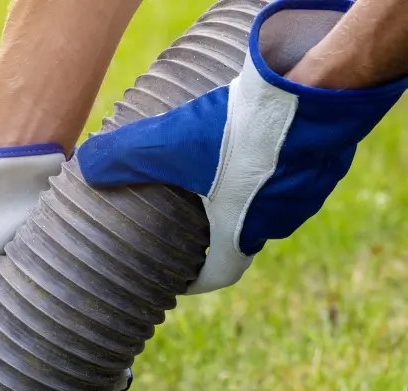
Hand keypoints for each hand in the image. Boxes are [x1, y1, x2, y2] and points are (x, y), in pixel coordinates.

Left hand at [77, 0, 407, 293]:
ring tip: (223, 172)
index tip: (178, 277)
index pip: (218, 274)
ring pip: (271, 202)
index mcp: (239, 232)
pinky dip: (274, 164)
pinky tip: (258, 140)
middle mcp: (276, 221)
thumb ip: (125, 157)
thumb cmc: (241, 132)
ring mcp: (306, 192)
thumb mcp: (169, 144)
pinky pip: (296, 171)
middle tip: (194, 213)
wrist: (318, 91)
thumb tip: (84, 165)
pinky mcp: (325, 159)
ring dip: (247, 194)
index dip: (195, 279)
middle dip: (217, 228)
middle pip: (243, 235)